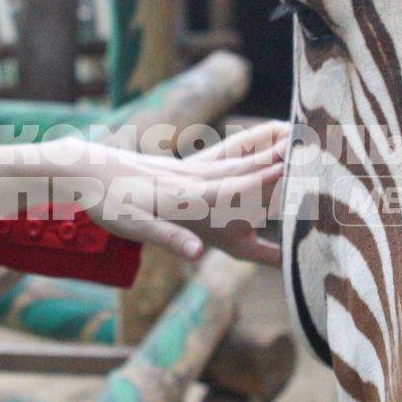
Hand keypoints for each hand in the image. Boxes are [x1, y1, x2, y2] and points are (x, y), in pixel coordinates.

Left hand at [40, 120, 289, 266]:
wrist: (83, 169)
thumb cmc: (106, 201)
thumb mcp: (132, 226)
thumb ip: (168, 237)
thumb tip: (197, 254)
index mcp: (185, 196)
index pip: (234, 189)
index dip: (265, 182)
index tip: (295, 172)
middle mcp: (194, 179)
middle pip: (245, 171)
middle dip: (281, 163)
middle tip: (318, 154)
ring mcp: (191, 172)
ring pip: (240, 163)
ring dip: (273, 155)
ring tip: (306, 147)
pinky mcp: (186, 172)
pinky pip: (227, 164)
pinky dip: (253, 157)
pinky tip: (268, 154)